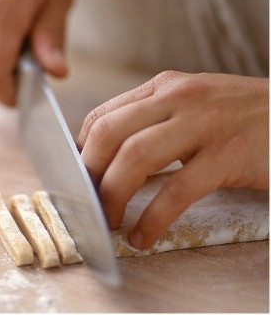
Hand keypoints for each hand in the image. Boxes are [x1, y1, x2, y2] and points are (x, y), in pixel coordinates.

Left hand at [78, 71, 268, 249]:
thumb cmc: (246, 116)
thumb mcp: (195, 104)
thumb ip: (156, 119)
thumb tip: (110, 154)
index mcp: (164, 87)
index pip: (103, 115)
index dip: (81, 151)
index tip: (75, 180)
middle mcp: (176, 99)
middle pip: (109, 134)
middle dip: (88, 174)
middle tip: (85, 205)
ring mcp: (202, 125)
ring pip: (135, 157)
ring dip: (113, 194)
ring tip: (109, 222)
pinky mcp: (228, 155)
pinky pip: (177, 190)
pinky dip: (153, 218)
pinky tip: (144, 236)